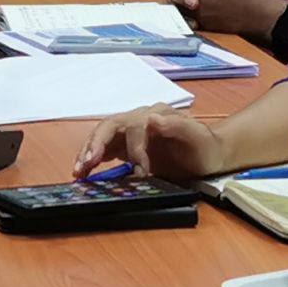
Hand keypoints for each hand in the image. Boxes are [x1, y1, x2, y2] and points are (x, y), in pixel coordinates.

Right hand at [74, 108, 228, 181]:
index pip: (134, 126)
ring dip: (88, 152)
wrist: (209, 155)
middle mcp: (138, 120)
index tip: (141, 170)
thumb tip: (150, 118)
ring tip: (78, 170)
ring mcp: (130, 134)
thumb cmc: (204, 145)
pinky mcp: (126, 148)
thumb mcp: (197, 135)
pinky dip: (92, 159)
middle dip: (96, 144)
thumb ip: (176, 125)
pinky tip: (82, 172)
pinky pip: (104, 150)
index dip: (134, 148)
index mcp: (153, 114)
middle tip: (87, 164)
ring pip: (102, 137)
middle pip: (109, 127)